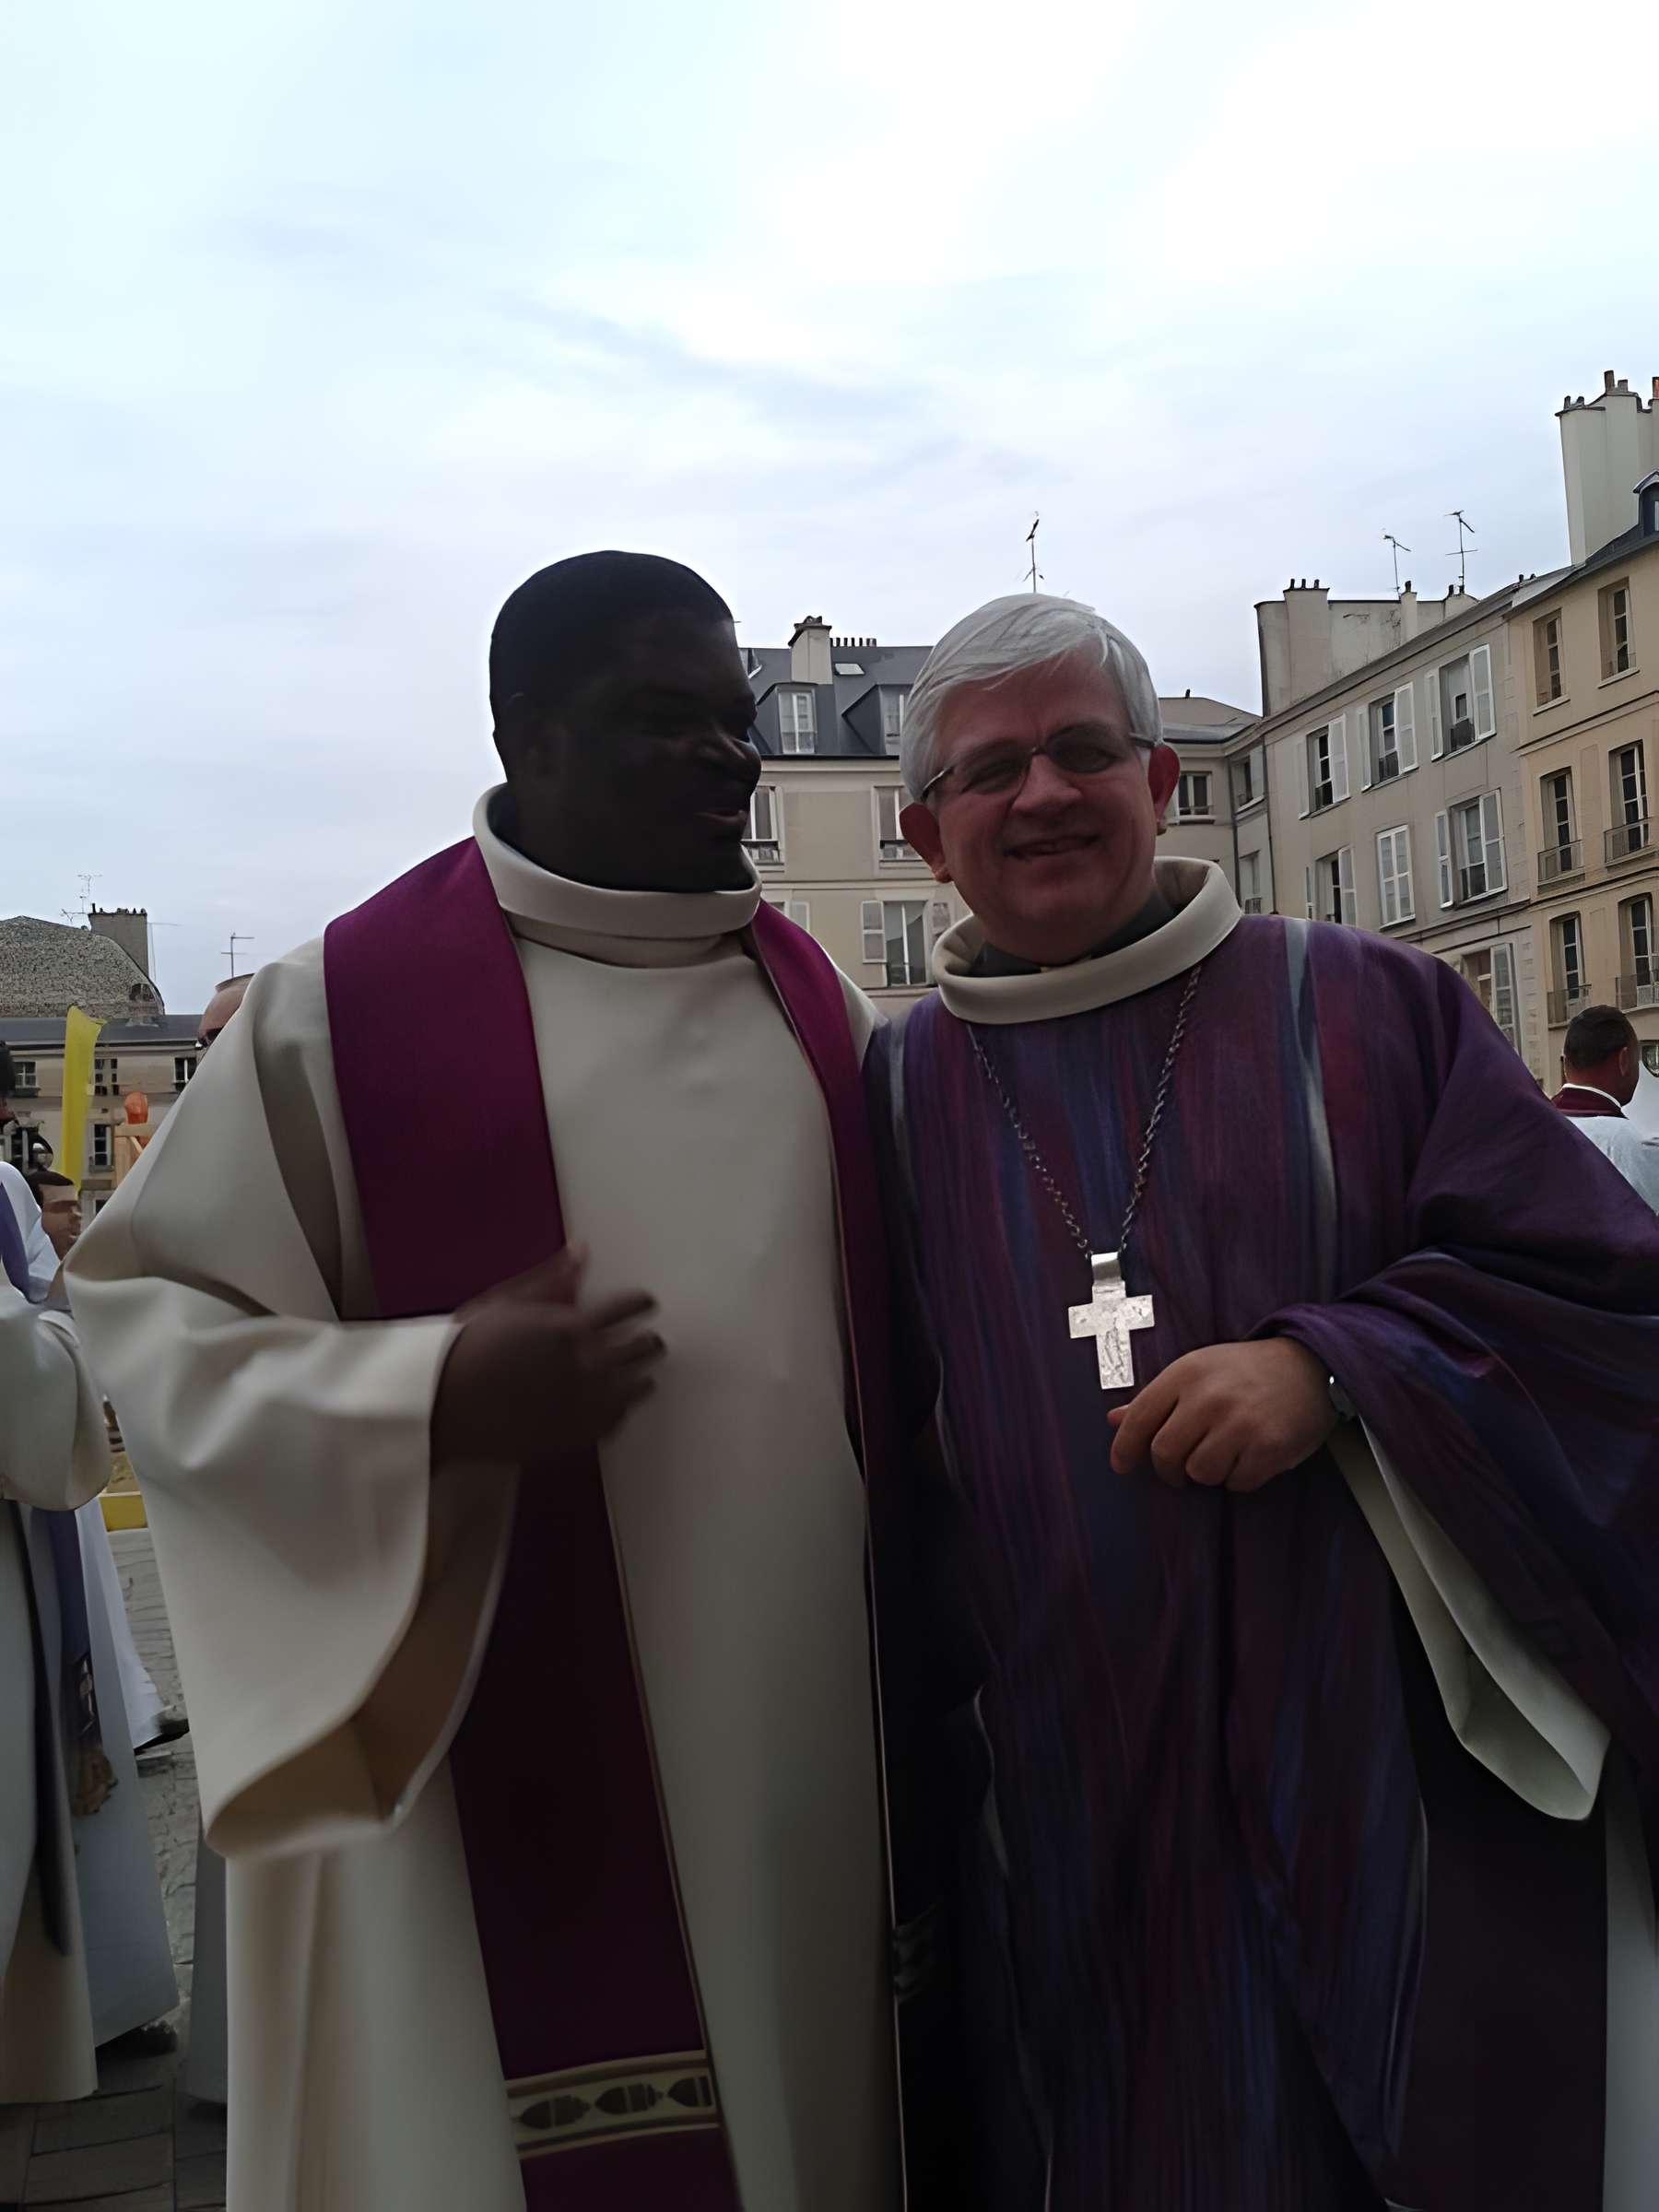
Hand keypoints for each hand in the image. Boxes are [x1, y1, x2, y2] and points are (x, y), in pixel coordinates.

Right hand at [431, 1244, 662, 1469]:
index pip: (627, 1308)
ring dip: (642, 1376)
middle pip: (639, 1348)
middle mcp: (584, 1364)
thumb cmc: (469, 1348)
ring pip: (634, 1387)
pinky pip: (614, 1421)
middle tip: (651, 1340)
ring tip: (645, 1374)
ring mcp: (582, 1403)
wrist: (443, 1406)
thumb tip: (582, 1249)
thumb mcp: (507, 1302)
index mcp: (569, 1326)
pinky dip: (622, 1410)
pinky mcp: (574, 1434)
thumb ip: (553, 1279)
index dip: (641, 1303)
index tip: (647, 1303)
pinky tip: (619, 1404)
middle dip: (648, 1342)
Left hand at [1107, 1338, 1335, 1492]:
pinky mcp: (1269, 1447)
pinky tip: (1249, 1456)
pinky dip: (1239, 1478)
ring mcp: (1240, 1423)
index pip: (1140, 1418)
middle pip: (1165, 1454)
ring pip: (1200, 1473)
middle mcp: (1209, 1398)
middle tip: (1179, 1469)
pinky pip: (1236, 1483)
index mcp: (1186, 1374)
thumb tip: (1115, 1419)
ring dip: (1208, 1472)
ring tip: (1224, 1452)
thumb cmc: (1245, 1371)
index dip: (1124, 1448)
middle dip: (1169, 1470)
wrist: (1309, 1365)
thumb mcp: (1197, 1370)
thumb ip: (1156, 1398)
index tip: (1121, 1465)